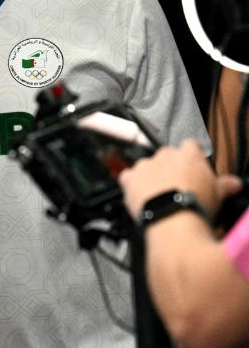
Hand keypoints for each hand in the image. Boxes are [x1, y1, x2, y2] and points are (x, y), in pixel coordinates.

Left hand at [118, 139, 242, 216]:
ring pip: (146, 166)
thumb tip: (235, 183)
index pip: (190, 145)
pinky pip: (128, 177)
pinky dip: (132, 184)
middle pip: (167, 155)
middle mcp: (164, 155)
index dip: (192, 156)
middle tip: (177, 185)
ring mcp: (145, 165)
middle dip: (170, 167)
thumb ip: (225, 184)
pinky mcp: (130, 178)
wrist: (172, 217)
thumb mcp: (218, 194)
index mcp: (188, 154)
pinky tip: (139, 195)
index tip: (193, 168)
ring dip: (151, 176)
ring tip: (158, 194)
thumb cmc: (198, 203)